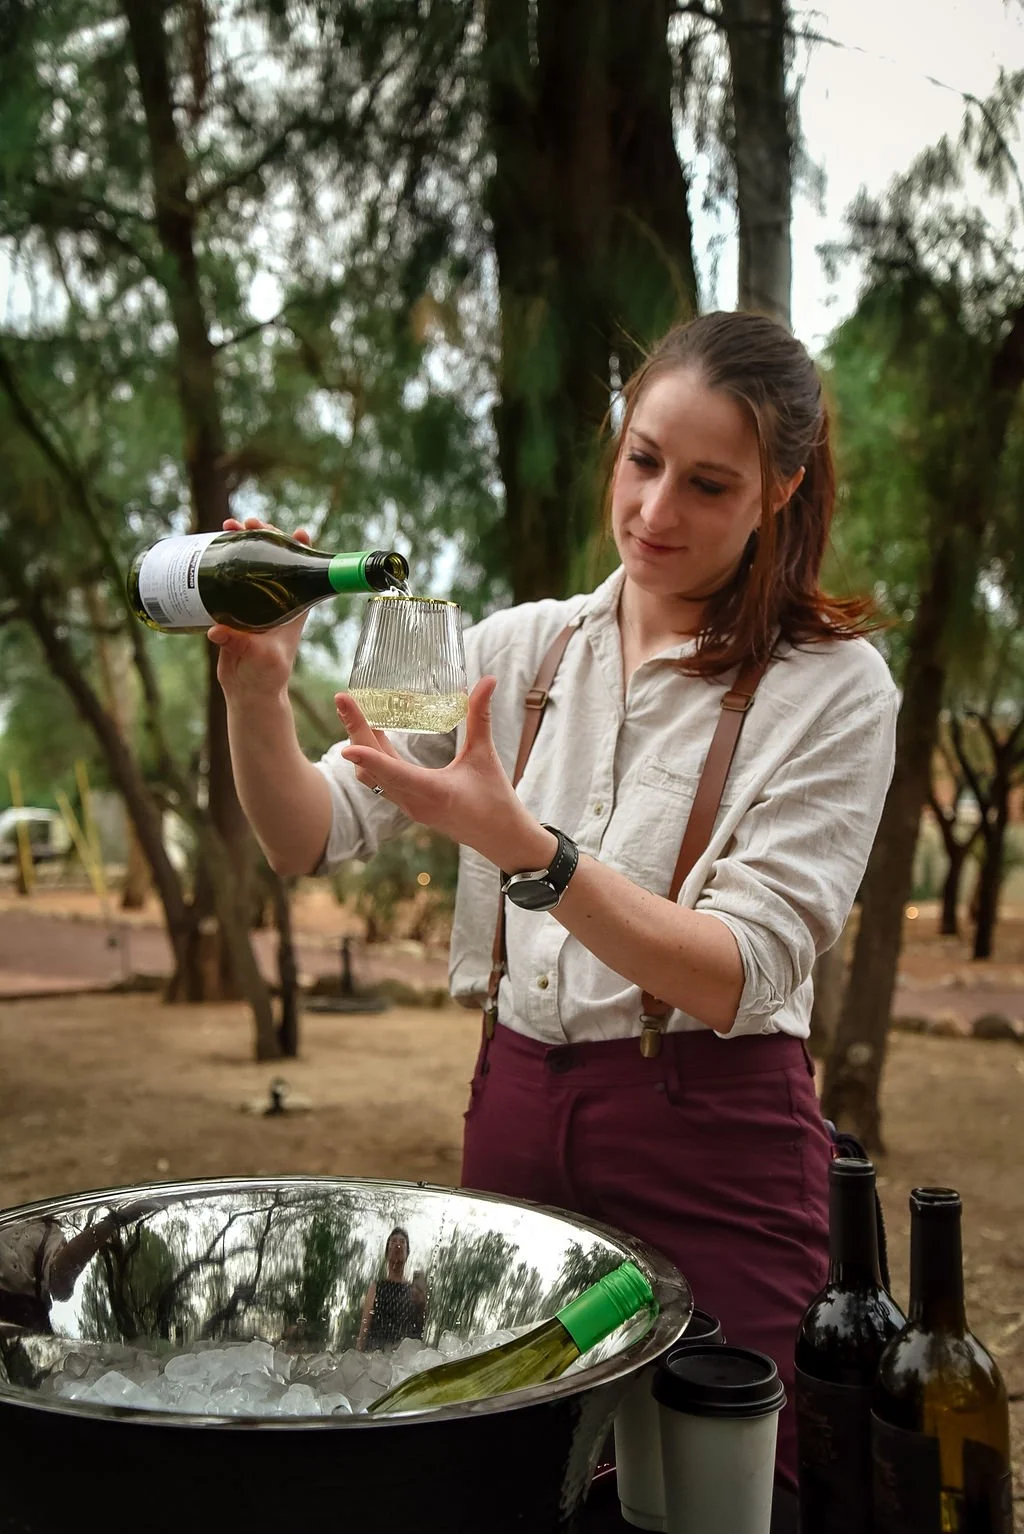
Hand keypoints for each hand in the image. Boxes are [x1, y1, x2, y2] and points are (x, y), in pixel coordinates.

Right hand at [208, 516, 308, 700]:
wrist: (249, 693)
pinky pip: (228, 579)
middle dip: (262, 536)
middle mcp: (276, 600)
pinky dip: (220, 562)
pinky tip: (208, 548)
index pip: (303, 569)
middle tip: (246, 522)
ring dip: (240, 542)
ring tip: (226, 527)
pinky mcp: (234, 609)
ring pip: (249, 564)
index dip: (299, 547)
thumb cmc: (267, 676)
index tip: (292, 531)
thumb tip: (215, 630)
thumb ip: (240, 644)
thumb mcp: (260, 659)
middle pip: (273, 558)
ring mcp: (254, 602)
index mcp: (294, 607)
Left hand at [338, 679, 553, 869]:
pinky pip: (380, 782)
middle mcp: (413, 802)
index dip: (368, 756)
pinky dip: (372, 758)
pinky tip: (376, 737)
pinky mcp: (409, 807)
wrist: (500, 839)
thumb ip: (480, 716)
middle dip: (355, 732)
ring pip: (371, 776)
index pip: (392, 773)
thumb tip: (487, 680)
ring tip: (356, 713)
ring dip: (361, 745)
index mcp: (432, 792)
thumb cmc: (496, 799)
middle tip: (343, 700)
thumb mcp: (485, 755)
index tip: (345, 743)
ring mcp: (408, 807)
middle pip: (371, 768)